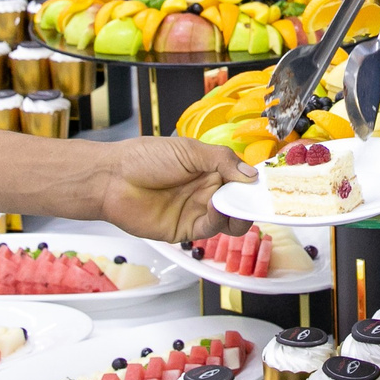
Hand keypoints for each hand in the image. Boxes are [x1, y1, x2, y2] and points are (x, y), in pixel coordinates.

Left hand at [96, 138, 251, 241]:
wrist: (112, 178)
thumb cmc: (144, 157)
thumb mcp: (189, 150)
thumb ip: (223, 161)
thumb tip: (251, 174)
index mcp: (210, 168)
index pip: (242, 178)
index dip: (255, 182)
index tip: (267, 183)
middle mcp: (207, 191)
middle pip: (241, 202)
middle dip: (251, 201)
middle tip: (257, 198)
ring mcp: (197, 211)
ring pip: (231, 220)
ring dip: (237, 211)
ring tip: (232, 201)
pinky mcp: (186, 229)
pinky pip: (212, 229)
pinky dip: (220, 220)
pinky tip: (215, 206)